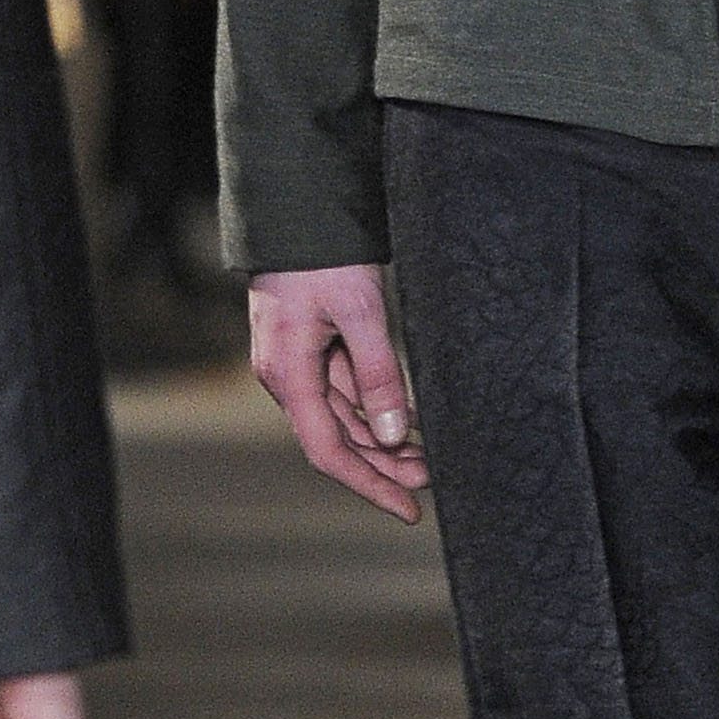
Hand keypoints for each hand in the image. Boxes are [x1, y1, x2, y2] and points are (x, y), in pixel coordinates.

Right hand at [251, 263, 431, 520]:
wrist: (296, 209)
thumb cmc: (324, 257)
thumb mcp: (360, 312)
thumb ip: (379, 374)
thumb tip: (395, 434)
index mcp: (289, 376)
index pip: (328, 452)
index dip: (370, 486)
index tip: (409, 509)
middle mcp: (286, 377)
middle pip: (337, 441)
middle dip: (383, 466)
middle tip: (431, 480)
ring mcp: (296, 364)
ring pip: (342, 419)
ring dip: (382, 440)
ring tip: (428, 454)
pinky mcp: (309, 348)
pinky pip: (342, 392)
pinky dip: (375, 409)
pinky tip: (408, 419)